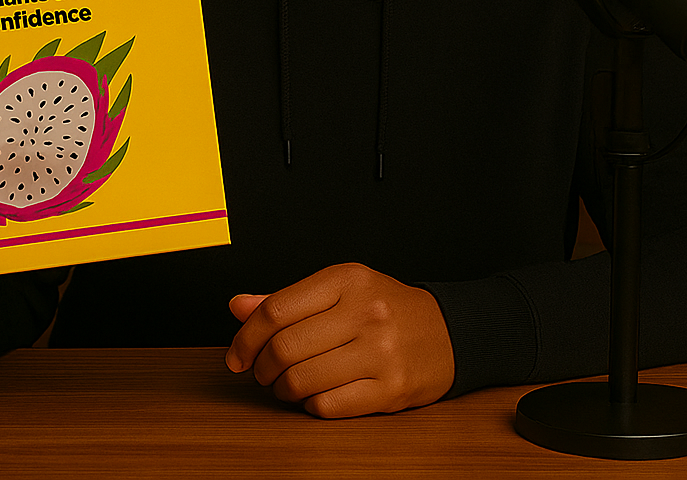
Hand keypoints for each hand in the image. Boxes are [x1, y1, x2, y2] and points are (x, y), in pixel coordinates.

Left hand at [225, 262, 454, 418]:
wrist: (449, 332)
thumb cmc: (385, 309)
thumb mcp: (340, 290)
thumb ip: (288, 300)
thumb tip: (237, 306)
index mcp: (346, 280)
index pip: (275, 310)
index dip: (245, 338)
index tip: (237, 356)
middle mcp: (365, 311)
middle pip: (284, 348)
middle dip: (262, 368)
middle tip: (263, 373)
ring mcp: (381, 351)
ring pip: (301, 380)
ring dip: (283, 390)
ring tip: (288, 385)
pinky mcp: (391, 388)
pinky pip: (328, 406)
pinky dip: (311, 405)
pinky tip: (317, 395)